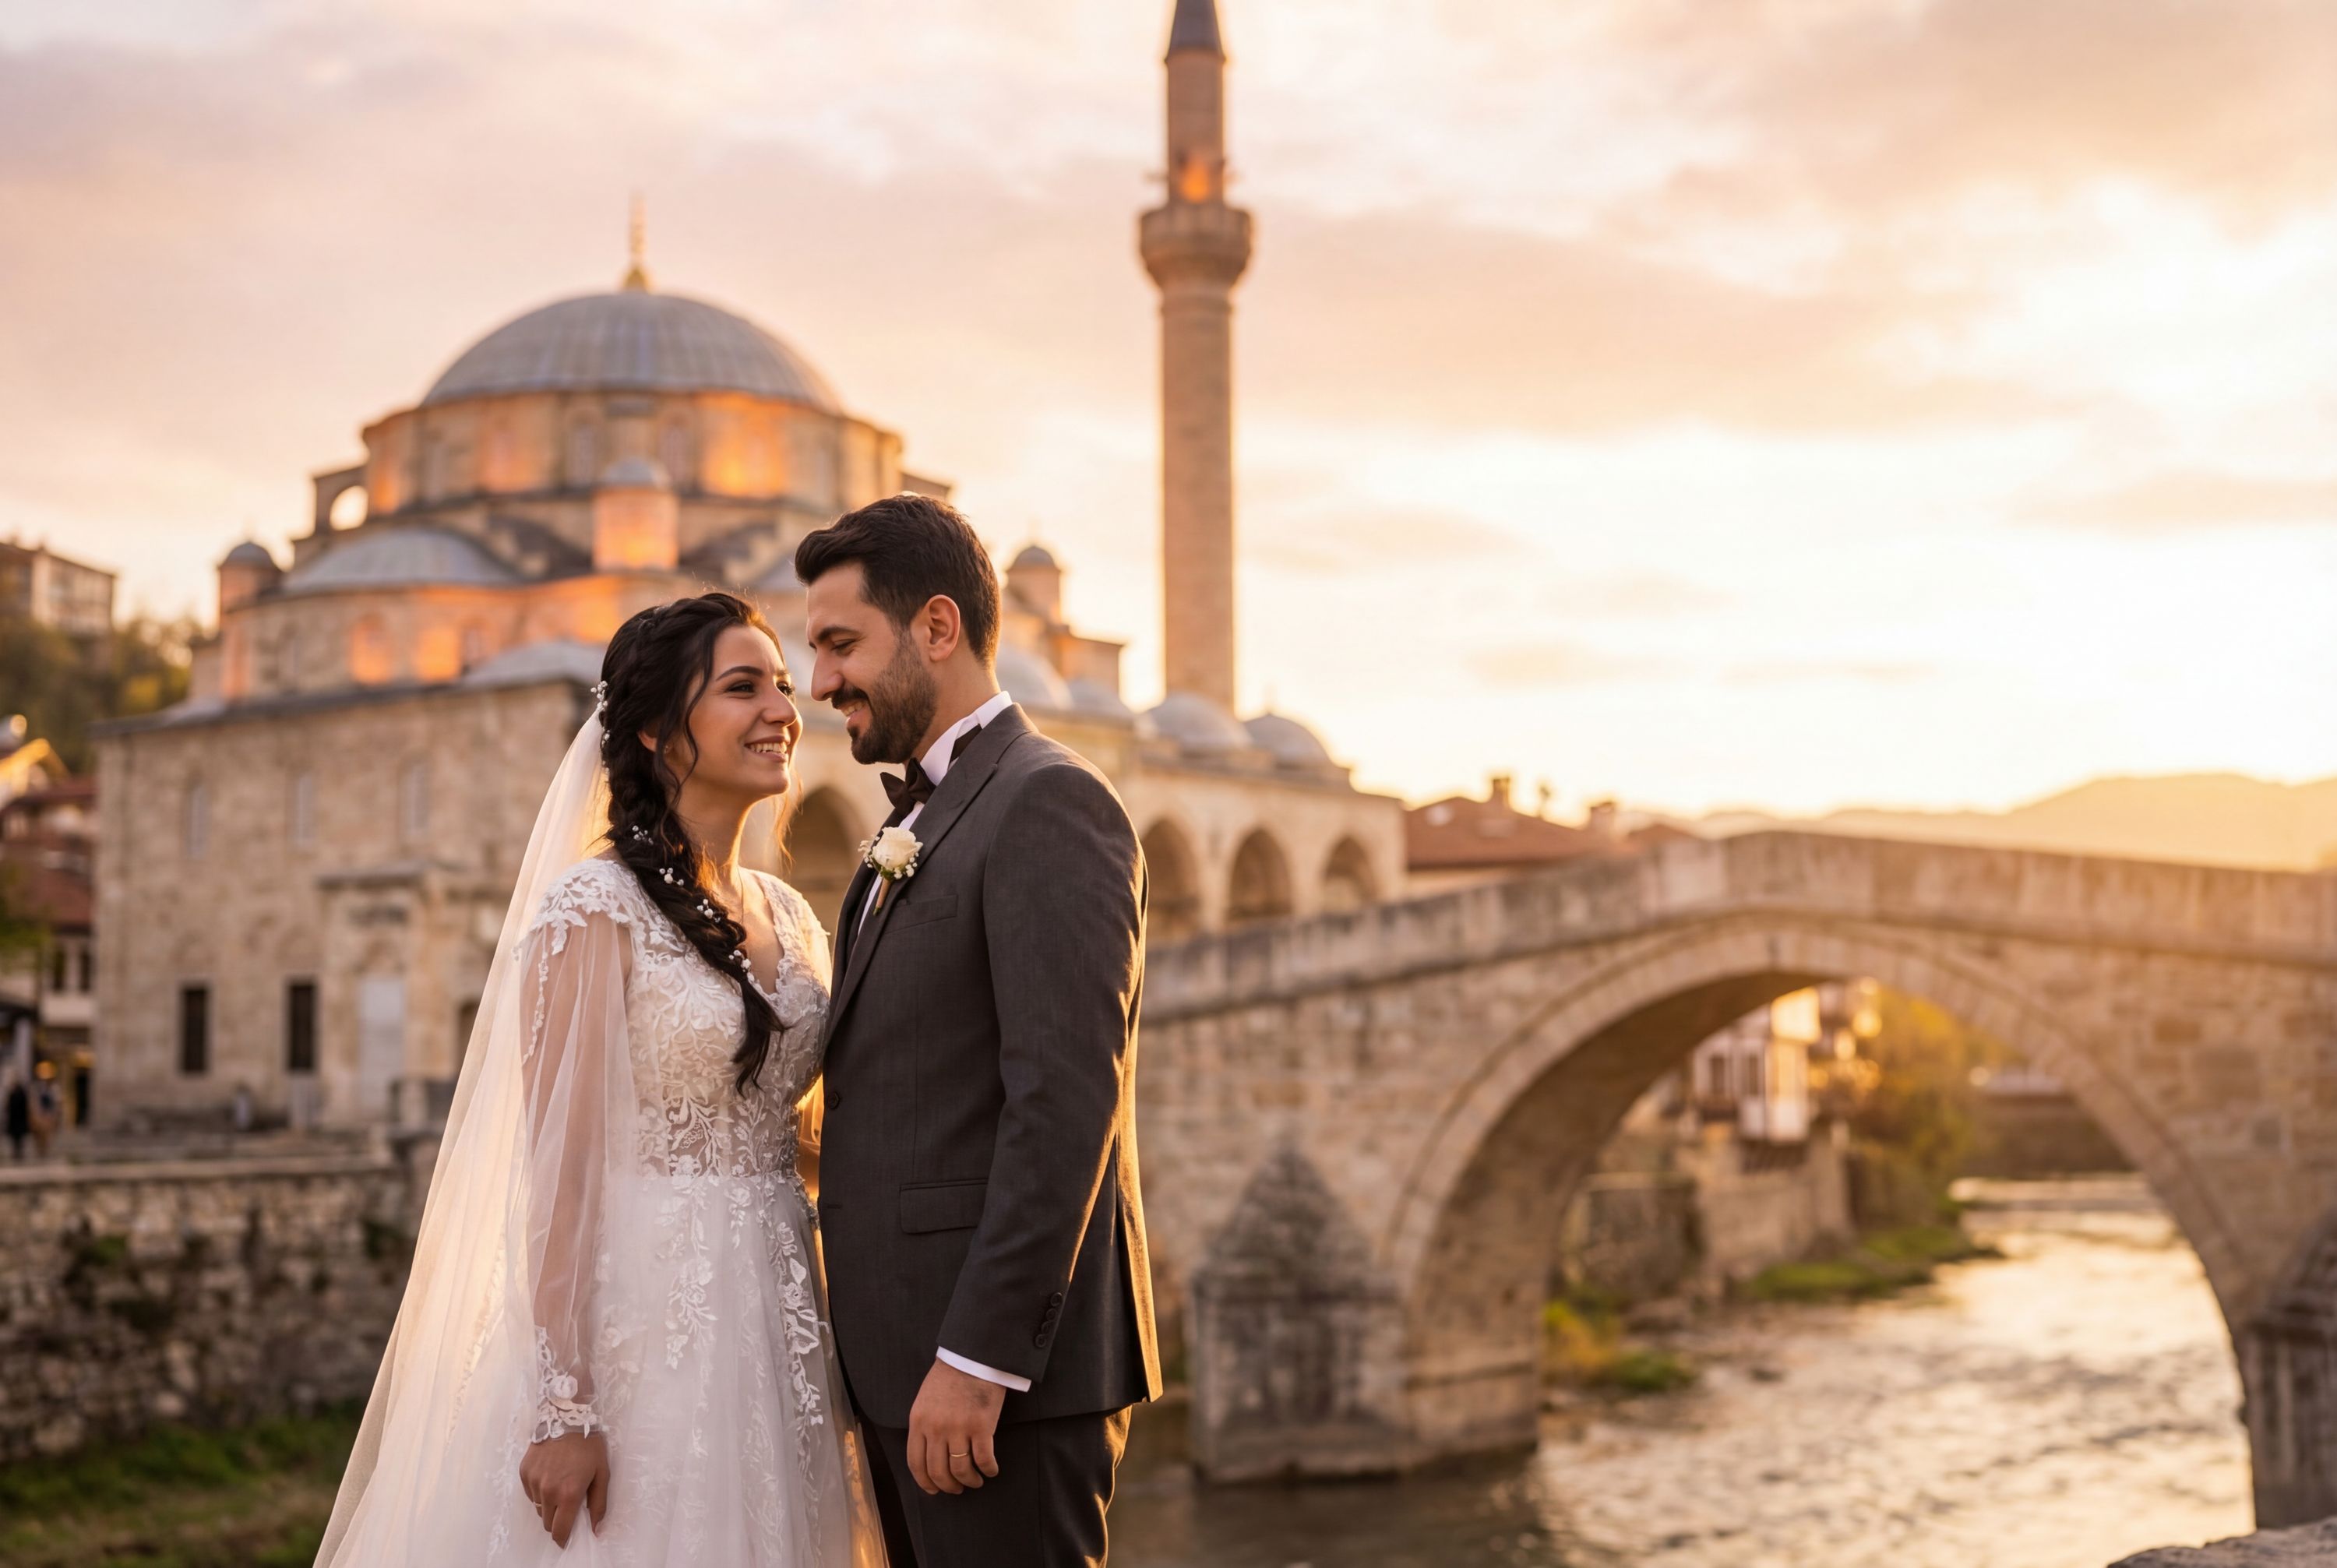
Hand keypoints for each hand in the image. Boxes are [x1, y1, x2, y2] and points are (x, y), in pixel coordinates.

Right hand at [519, 1431, 609, 1545]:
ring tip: (560, 1485)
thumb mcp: (602, 1473)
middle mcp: (547, 1491)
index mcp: (569, 1494)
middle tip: (567, 1506)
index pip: (559, 1531)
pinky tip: (550, 1475)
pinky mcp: (524, 1472)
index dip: (562, 1538)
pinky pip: (530, 1493)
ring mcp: (533, 1482)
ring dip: (548, 1504)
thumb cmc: (589, 1445)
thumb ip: (598, 1504)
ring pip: (538, 1508)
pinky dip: (538, 1491)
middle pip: (546, 1522)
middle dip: (556, 1520)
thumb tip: (595, 1529)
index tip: (566, 1538)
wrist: (567, 1417)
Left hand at [906, 1358, 1005, 1495]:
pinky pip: (984, 1459)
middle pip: (938, 1471)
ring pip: (961, 1469)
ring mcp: (959, 1428)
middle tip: (957, 1489)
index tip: (933, 1490)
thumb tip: (928, 1454)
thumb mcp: (925, 1400)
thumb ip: (923, 1426)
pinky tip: (991, 1470)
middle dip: (948, 1486)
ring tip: (975, 1481)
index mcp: (919, 1422)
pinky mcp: (982, 1426)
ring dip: (969, 1481)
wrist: (972, 1356)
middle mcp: (936, 1428)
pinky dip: (988, 1470)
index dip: (925, 1482)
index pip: (916, 1463)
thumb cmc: (949, 1377)